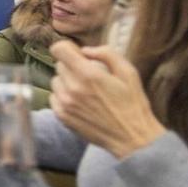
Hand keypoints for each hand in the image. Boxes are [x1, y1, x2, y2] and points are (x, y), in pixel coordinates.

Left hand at [49, 40, 165, 158]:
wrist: (132, 138)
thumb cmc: (133, 105)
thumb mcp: (128, 73)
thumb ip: (107, 54)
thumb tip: (85, 50)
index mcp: (88, 75)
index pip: (59, 49)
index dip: (68, 48)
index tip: (78, 54)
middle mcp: (72, 88)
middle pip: (59, 65)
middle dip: (72, 66)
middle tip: (90, 76)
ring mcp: (65, 103)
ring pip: (56, 81)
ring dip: (67, 81)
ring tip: (86, 91)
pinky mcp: (62, 116)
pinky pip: (54, 97)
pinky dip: (64, 96)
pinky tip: (81, 102)